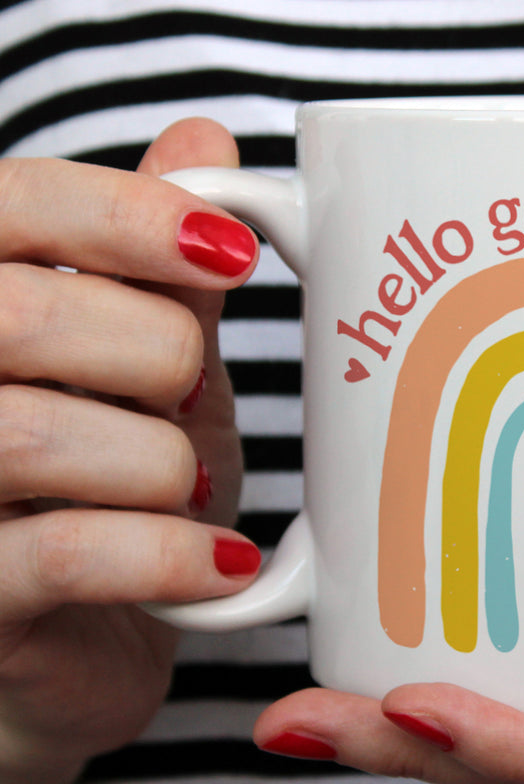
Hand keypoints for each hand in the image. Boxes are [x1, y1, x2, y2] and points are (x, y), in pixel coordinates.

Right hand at [0, 120, 260, 783]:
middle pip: (27, 315)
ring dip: (160, 464)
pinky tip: (220, 566)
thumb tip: (207, 139)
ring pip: (32, 435)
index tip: (235, 254)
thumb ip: (163, 266)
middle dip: (157, 355)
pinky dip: (169, 555)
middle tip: (187, 400)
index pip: (10, 204)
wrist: (86, 639)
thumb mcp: (150, 365)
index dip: (126, 215)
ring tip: (188, 488)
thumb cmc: (117, 484)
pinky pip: (66, 554)